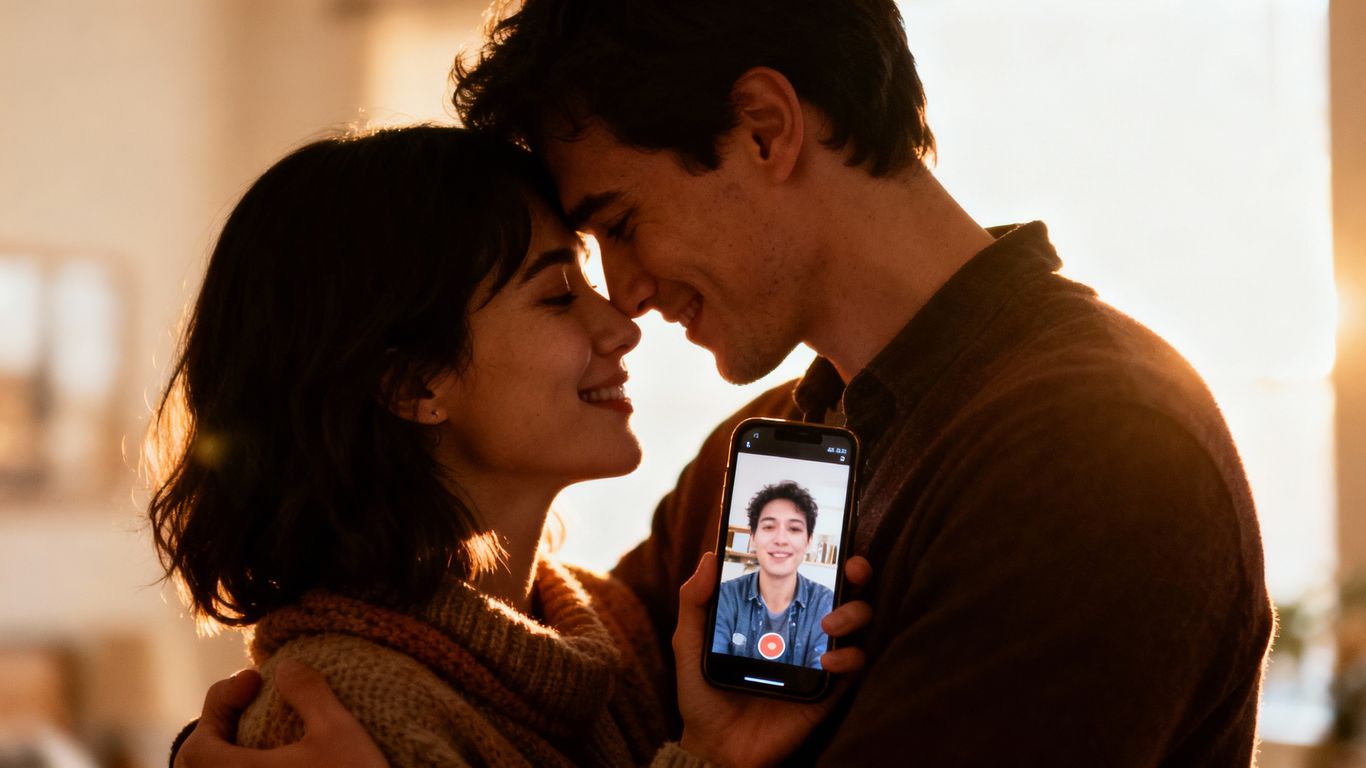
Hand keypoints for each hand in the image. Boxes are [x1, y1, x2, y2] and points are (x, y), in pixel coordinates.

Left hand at [175, 659, 388, 767]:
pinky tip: (274, 759)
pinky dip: (244, 767)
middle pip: (196, 765)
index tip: (256, 681)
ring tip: (260, 730)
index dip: (218, 704)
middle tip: (251, 699)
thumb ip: (307, 692)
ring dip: (228, 751)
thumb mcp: (337, 730)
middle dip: (217, 726)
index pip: (197, 746)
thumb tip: (286, 666)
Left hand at [673, 553, 873, 767]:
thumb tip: (709, 557)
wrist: (715, 745)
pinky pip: (855, 667)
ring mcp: (819, 659)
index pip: (805, 575)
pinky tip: (828, 658)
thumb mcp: (690, 643)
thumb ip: (695, 601)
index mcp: (775, 615)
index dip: (824, 554)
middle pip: (845, 592)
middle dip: (857, 572)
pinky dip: (850, 657)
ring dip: (854, 613)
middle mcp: (803, 631)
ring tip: (829, 622)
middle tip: (853, 568)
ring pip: (858, 624)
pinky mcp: (828, 690)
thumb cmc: (702, 693)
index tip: (833, 534)